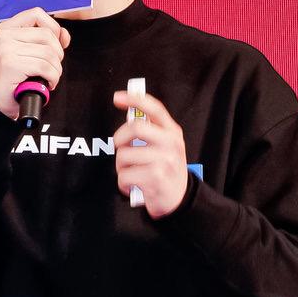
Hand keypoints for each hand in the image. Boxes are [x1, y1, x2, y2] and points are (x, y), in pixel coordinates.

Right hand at [0, 8, 69, 118]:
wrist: (0, 101)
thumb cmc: (16, 77)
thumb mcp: (29, 52)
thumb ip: (46, 39)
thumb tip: (64, 36)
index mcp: (6, 28)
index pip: (36, 13)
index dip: (53, 27)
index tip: (57, 44)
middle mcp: (3, 35)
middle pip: (47, 34)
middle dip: (57, 53)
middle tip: (51, 67)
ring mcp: (5, 49)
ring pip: (48, 52)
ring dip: (56, 69)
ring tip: (49, 77)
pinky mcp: (10, 64)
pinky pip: (45, 66)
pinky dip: (53, 77)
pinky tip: (47, 83)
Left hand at [113, 89, 188, 218]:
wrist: (180, 199)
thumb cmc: (166, 169)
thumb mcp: (165, 146)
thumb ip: (151, 130)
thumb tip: (128, 112)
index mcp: (172, 132)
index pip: (155, 109)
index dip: (135, 99)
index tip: (117, 97)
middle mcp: (171, 144)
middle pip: (136, 127)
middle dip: (120, 138)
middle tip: (121, 148)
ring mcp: (165, 161)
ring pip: (124, 155)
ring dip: (121, 167)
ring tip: (132, 173)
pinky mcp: (156, 179)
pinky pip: (124, 176)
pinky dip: (123, 183)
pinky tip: (134, 185)